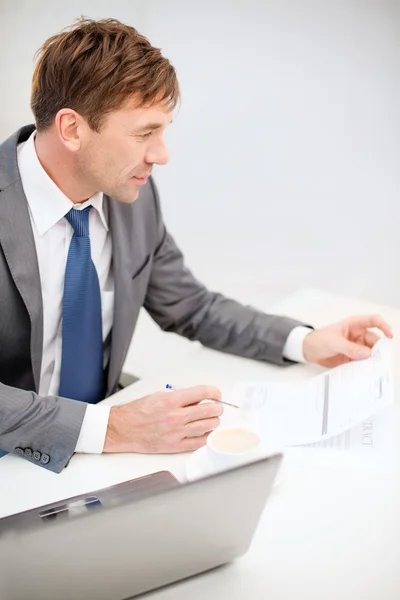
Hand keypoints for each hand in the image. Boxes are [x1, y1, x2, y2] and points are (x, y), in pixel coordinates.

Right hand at [103, 385, 222, 453]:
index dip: (214, 392)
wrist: (123, 429)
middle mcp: (175, 417)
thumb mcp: (159, 396)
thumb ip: (180, 397)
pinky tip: (206, 431)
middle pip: (209, 410)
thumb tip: (198, 399)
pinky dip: (206, 436)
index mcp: (171, 401)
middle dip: (217, 407)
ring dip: (213, 421)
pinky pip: (198, 442)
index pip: (202, 393)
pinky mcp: (175, 446)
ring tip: (212, 419)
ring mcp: (176, 432)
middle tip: (217, 407)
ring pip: (207, 426)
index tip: (216, 394)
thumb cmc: (138, 412)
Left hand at [303, 314, 392, 367]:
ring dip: (371, 360)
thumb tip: (366, 353)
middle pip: (375, 341)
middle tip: (378, 360)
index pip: (373, 321)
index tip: (389, 335)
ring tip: (372, 368)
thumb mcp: (333, 342)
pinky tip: (365, 372)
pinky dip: (365, 367)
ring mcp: (356, 348)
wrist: (308, 350)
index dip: (383, 326)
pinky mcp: (353, 358)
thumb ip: (349, 348)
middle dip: (378, 350)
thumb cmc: (319, 339)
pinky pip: (363, 362)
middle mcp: (358, 336)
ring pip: (370, 353)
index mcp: (354, 325)